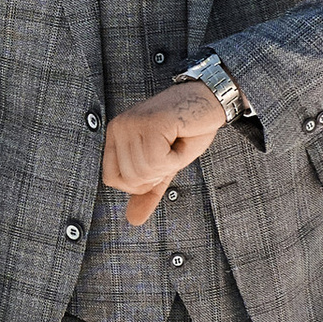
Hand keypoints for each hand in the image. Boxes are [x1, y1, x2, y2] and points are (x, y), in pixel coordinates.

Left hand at [103, 79, 223, 227]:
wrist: (210, 101)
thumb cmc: (188, 130)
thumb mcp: (165, 166)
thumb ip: (147, 191)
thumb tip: (132, 220)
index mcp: (116, 135)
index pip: (112, 179)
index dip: (139, 182)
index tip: (159, 161)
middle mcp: (119, 127)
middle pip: (130, 179)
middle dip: (158, 173)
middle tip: (171, 148)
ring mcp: (133, 123)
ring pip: (144, 171)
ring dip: (169, 164)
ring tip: (176, 141)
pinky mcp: (151, 123)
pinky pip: (159, 161)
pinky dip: (176, 158)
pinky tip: (181, 137)